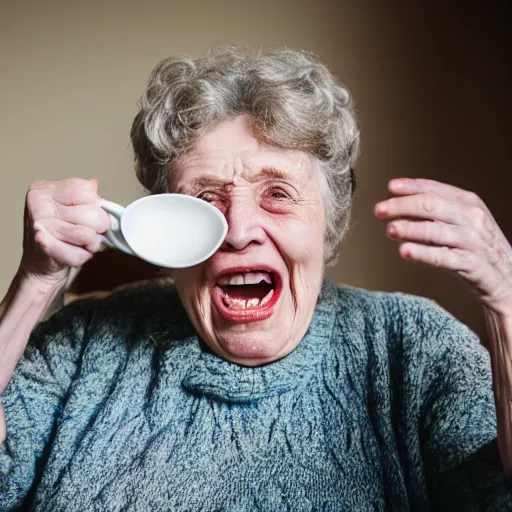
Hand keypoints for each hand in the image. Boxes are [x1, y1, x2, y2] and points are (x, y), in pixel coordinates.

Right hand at [19, 178, 110, 287]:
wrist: (40, 265)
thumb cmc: (60, 235)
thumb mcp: (71, 209)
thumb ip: (86, 197)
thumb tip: (94, 185)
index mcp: (45, 189)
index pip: (87, 190)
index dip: (96, 206)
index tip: (86, 214)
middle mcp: (39, 204)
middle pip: (93, 212)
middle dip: (98, 227)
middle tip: (84, 232)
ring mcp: (40, 224)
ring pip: (89, 234)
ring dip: (91, 244)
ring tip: (79, 244)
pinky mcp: (44, 246)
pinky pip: (81, 254)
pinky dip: (82, 257)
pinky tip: (71, 253)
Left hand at [375, 178, 511, 314]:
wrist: (508, 278)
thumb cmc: (477, 248)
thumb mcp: (461, 222)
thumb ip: (435, 212)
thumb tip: (399, 205)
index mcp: (468, 202)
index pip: (434, 189)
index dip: (410, 187)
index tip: (390, 187)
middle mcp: (471, 218)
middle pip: (430, 205)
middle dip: (401, 206)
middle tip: (379, 210)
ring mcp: (472, 241)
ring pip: (435, 230)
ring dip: (409, 228)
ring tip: (390, 229)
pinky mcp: (472, 264)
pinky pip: (443, 257)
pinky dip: (422, 253)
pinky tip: (405, 251)